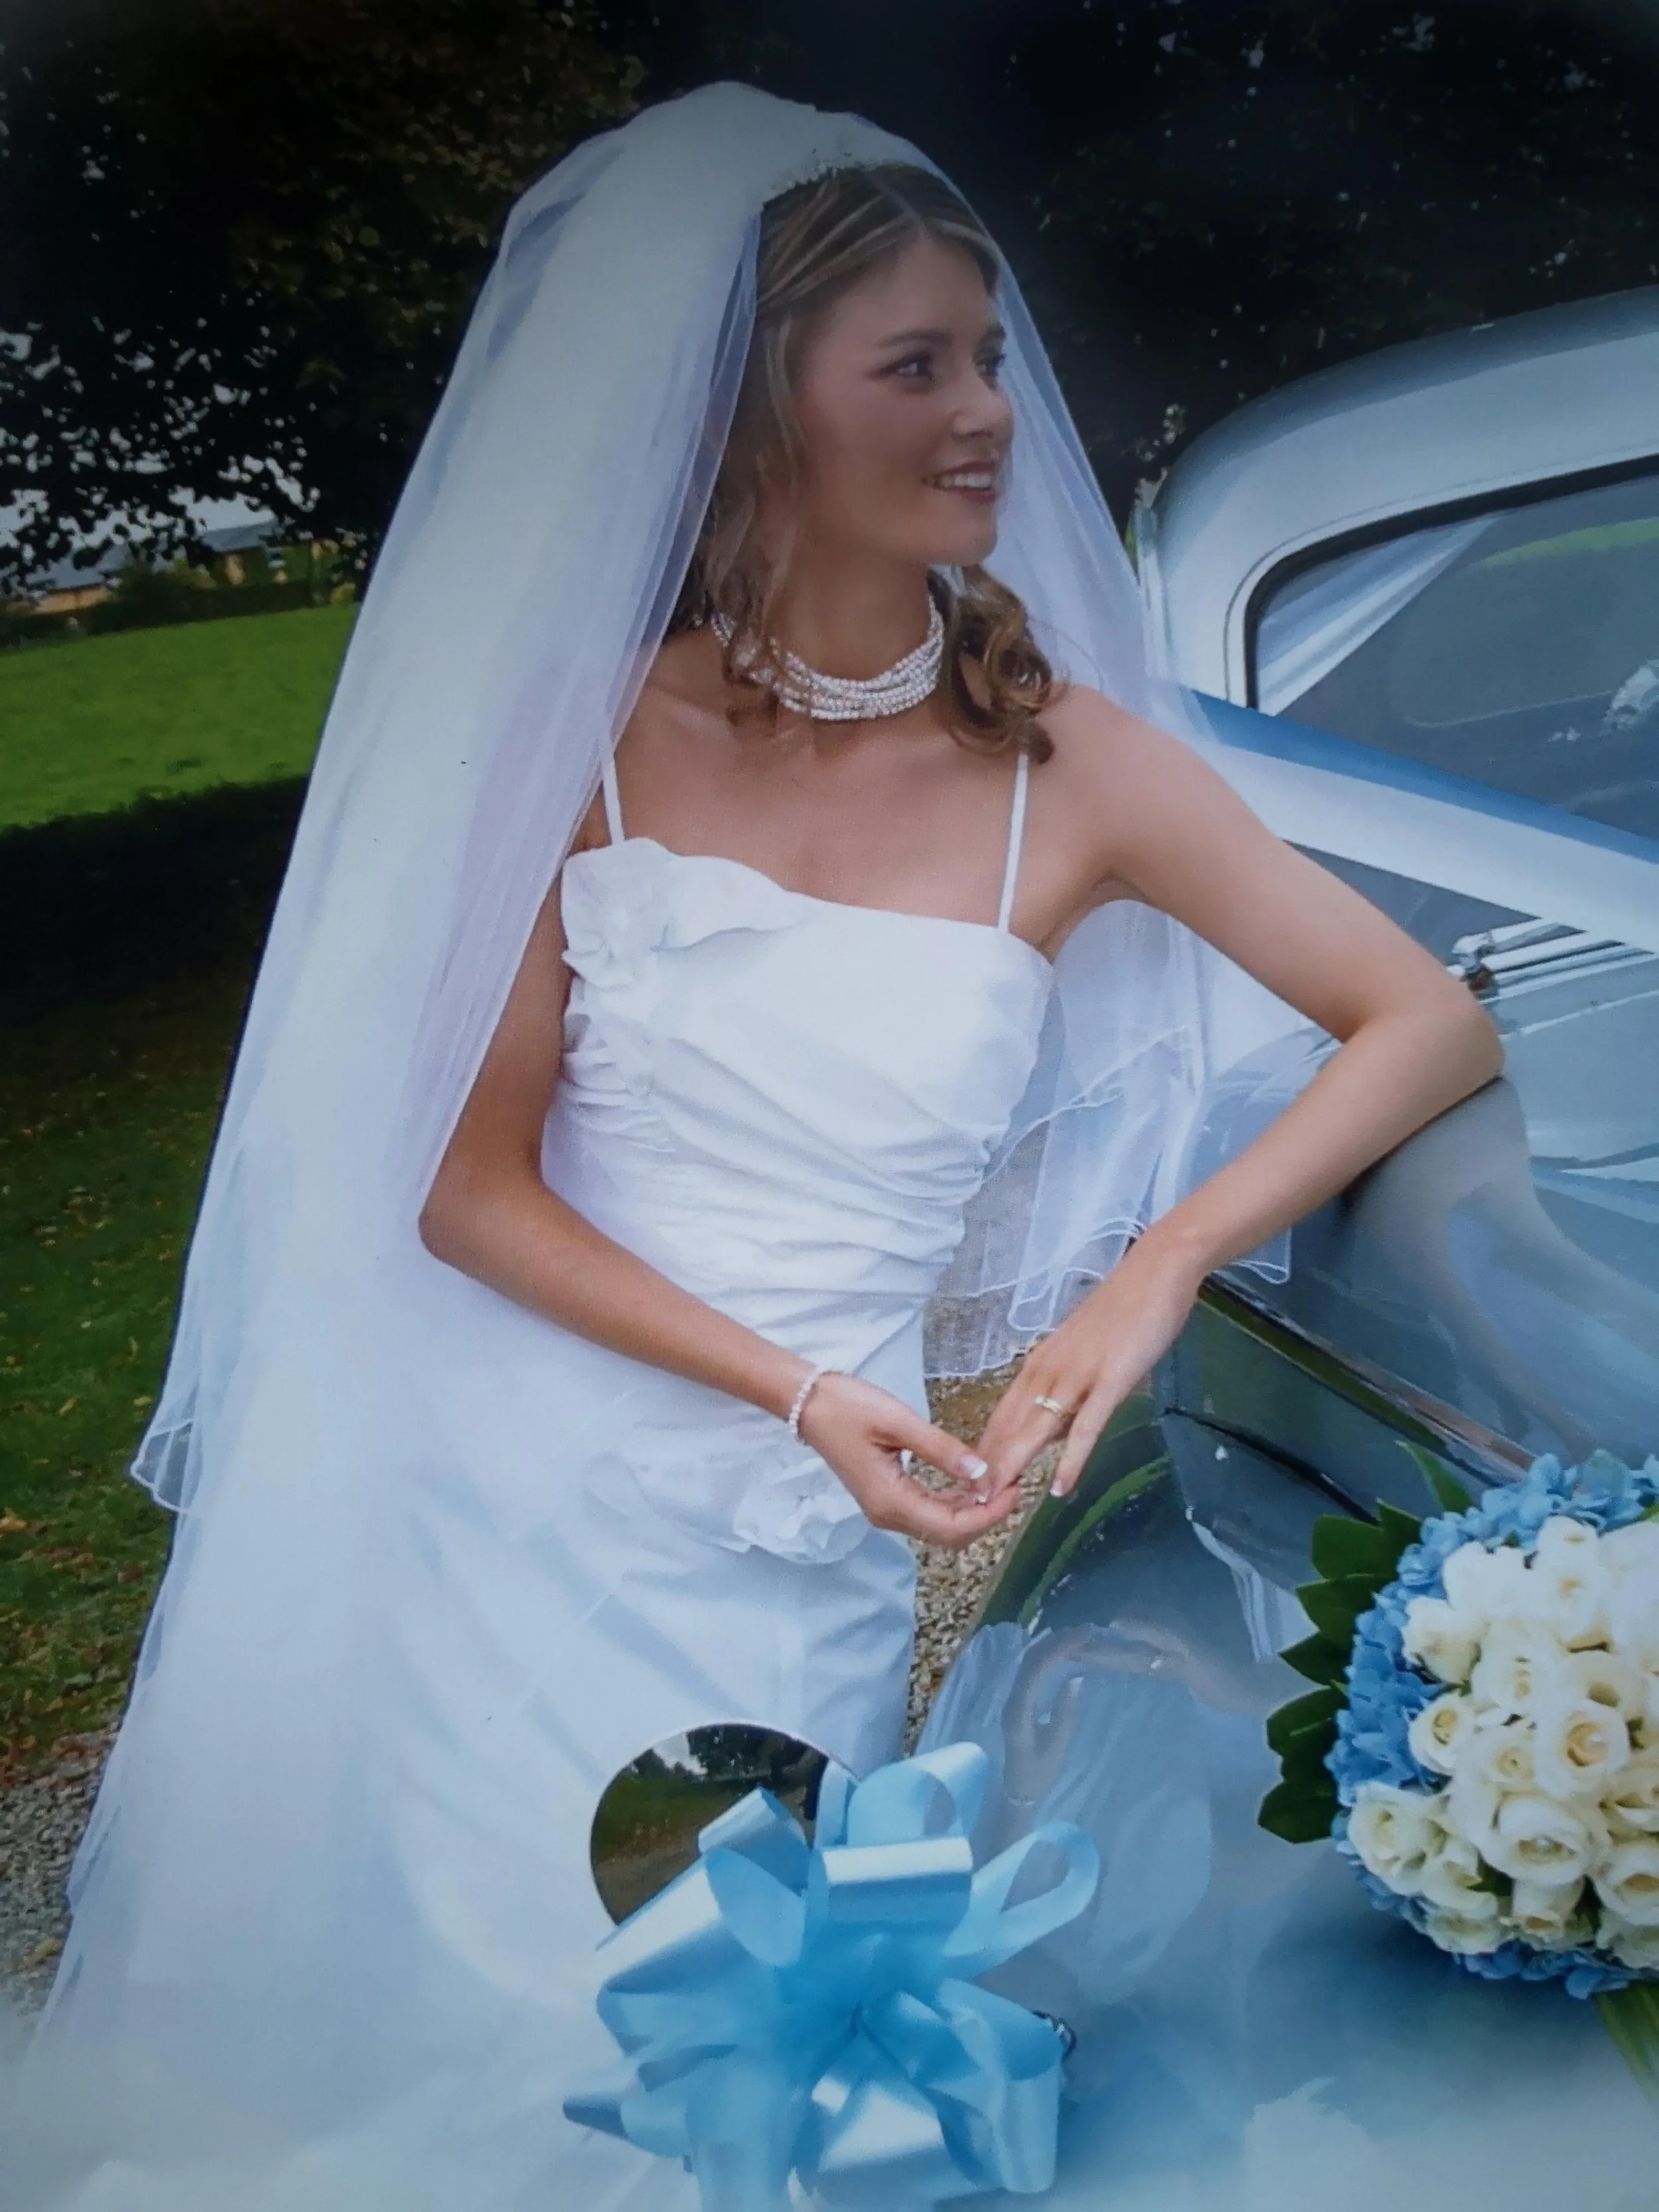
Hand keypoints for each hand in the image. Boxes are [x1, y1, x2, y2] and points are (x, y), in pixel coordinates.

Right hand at [795, 1371, 1021, 1549]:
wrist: (809, 1404)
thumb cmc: (849, 1407)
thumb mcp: (898, 1421)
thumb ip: (941, 1449)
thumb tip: (981, 1472)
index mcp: (891, 1501)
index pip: (951, 1526)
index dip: (988, 1515)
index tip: (1016, 1490)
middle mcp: (889, 1515)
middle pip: (949, 1535)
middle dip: (986, 1516)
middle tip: (1016, 1485)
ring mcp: (886, 1509)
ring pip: (940, 1527)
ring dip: (973, 1511)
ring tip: (1002, 1482)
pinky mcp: (887, 1498)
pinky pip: (929, 1512)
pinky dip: (955, 1503)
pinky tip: (974, 1483)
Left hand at [977, 1240, 1206, 1500]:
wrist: (1154, 1273)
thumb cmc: (1122, 1314)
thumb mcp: (1081, 1356)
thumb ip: (1064, 1395)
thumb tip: (1053, 1434)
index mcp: (1039, 1365)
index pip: (1001, 1416)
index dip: (985, 1453)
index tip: (970, 1484)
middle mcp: (1048, 1371)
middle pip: (1008, 1428)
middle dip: (987, 1468)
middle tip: (969, 1505)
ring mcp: (1077, 1376)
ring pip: (1035, 1430)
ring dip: (1013, 1468)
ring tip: (995, 1503)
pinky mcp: (1109, 1382)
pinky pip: (1085, 1428)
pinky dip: (1070, 1460)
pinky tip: (1060, 1487)